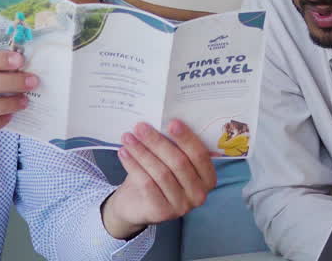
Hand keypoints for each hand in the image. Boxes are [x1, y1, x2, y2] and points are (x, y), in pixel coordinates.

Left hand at [101, 119, 216, 239]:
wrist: (137, 204)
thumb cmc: (158, 175)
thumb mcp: (170, 160)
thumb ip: (174, 145)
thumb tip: (164, 119)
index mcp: (208, 178)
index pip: (200, 155)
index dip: (186, 138)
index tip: (171, 122)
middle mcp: (199, 194)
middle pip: (179, 163)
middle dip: (157, 142)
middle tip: (140, 127)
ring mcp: (182, 206)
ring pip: (161, 173)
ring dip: (142, 152)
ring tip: (128, 138)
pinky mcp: (162, 213)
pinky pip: (147, 184)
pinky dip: (134, 165)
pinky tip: (124, 153)